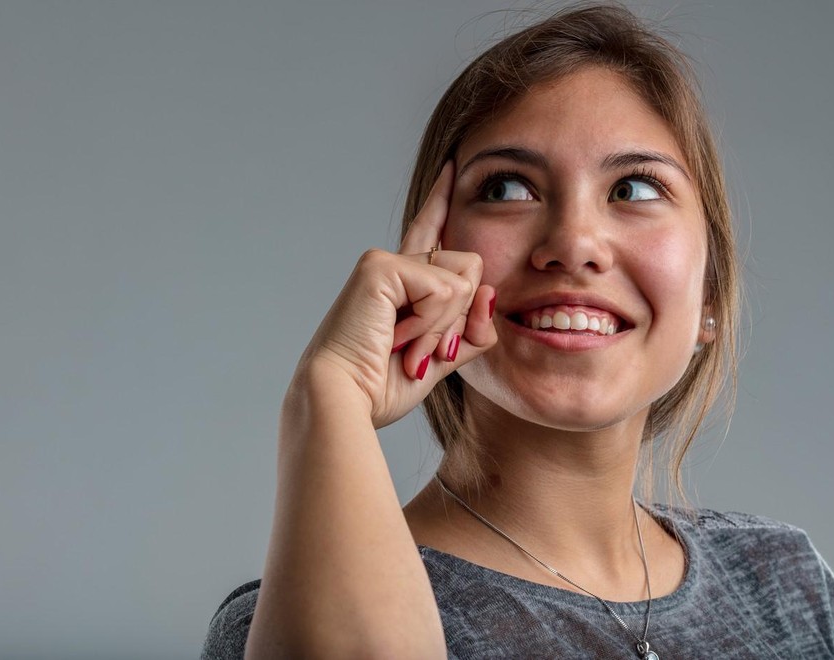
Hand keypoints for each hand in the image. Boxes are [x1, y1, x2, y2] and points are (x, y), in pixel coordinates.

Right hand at [297, 162, 497, 427]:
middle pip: (470, 269)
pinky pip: (445, 291)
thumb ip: (469, 331)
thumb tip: (489, 294)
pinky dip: (432, 324)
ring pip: (463, 281)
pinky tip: (399, 337)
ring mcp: (385, 262)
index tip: (451, 164)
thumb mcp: (439, 360)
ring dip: (443, 328)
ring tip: (405, 347)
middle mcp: (392, 265)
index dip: (441, 201)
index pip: (429, 234)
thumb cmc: (378, 386)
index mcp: (400, 284)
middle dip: (458, 321)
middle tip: (418, 351)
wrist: (344, 400)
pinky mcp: (382, 266)